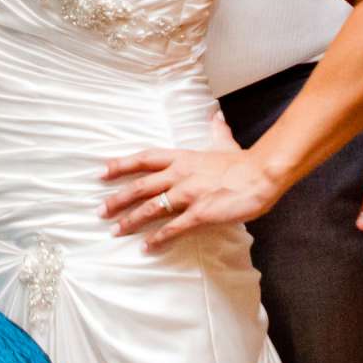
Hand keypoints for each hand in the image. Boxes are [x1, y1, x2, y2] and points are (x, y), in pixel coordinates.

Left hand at [100, 114, 286, 250]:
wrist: (262, 174)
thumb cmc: (244, 161)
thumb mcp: (225, 142)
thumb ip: (216, 131)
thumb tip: (215, 116)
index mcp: (182, 157)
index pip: (144, 158)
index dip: (121, 165)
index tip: (102, 171)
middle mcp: (179, 174)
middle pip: (140, 186)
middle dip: (117, 199)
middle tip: (100, 210)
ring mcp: (188, 194)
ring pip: (150, 208)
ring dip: (130, 220)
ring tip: (115, 230)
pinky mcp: (199, 213)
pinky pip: (172, 228)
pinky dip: (157, 238)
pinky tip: (146, 247)